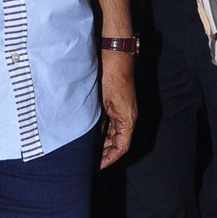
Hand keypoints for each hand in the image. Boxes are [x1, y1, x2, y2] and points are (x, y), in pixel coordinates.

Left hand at [98, 50, 136, 168]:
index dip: (110, 158)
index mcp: (127, 117)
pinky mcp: (119, 102)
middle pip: (118, 141)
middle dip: (104, 151)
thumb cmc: (110, 73)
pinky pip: (113, 122)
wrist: (116, 53)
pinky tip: (91, 132)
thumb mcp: (100, 100)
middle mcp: (129, 115)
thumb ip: (98, 120)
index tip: (98, 165)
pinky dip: (103, 129)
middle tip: (89, 159)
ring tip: (87, 148)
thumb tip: (90, 136)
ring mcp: (124, 109)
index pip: (122, 146)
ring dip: (103, 141)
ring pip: (115, 132)